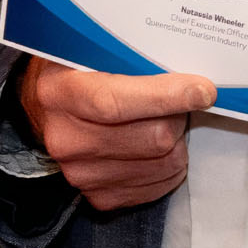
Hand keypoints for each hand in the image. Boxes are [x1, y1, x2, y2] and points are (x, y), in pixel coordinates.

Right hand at [17, 57, 214, 212]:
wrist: (45, 109)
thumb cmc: (78, 72)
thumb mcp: (92, 50)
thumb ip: (133, 58)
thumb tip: (188, 73)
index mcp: (61, 93)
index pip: (117, 102)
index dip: (166, 97)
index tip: (203, 91)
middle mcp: (67, 139)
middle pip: (153, 138)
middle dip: (178, 116)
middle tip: (175, 101)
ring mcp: (82, 174)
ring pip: (164, 164)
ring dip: (177, 142)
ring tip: (162, 122)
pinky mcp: (100, 197)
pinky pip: (159, 187)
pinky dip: (169, 167)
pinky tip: (157, 149)